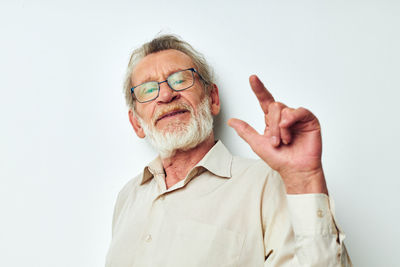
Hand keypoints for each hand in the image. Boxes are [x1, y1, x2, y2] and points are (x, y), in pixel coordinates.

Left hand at [228, 75, 327, 194]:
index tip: (252, 78)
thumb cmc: (279, 159)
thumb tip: (232, 121)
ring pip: (284, 109)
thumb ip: (245, 131)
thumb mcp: (257, 144)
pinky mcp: (309, 120)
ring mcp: (297, 118)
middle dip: (272, 125)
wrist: (294, 170)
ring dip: (281, 128)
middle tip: (275, 142)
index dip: (259, 89)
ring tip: (284, 141)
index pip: (265, 100)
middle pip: (274, 105)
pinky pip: (299, 111)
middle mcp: (284, 117)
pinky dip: (291, 119)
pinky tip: (288, 129)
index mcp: (272, 120)